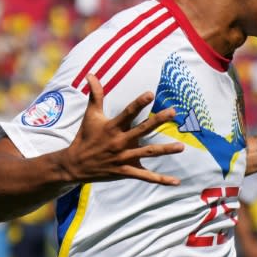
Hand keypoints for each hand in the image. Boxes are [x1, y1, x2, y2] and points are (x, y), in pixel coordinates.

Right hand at [60, 74, 184, 184]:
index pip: (127, 113)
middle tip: (173, 112)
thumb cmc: (85, 136)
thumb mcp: (90, 115)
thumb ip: (95, 94)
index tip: (151, 94)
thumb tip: (91, 74)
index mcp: (112, 127)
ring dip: (165, 150)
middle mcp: (119, 142)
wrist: (74, 165)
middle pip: (142, 130)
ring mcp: (123, 157)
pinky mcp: (126, 171)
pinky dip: (161, 180)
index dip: (139, 103)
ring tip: (181, 147)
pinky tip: (176, 182)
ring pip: (148, 153)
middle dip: (158, 121)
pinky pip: (145, 176)